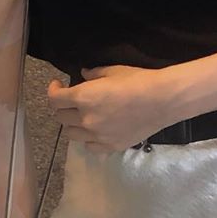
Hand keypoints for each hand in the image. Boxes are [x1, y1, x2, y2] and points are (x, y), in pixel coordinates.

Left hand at [48, 65, 182, 151]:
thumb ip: (93, 74)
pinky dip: (88, 138)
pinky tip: (96, 130)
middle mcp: (86, 119)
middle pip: (61, 117)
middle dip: (63, 106)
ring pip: (71, 134)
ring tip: (82, 116)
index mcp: (84, 97)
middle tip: (72, 100)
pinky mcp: (110, 147)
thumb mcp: (113, 71)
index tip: (58, 86)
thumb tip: (82, 75)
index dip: (53, 91)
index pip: (55, 99)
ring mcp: (98, 136)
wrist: (163, 100)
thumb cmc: (138, 80)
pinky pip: (89, 147)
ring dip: (73, 124)